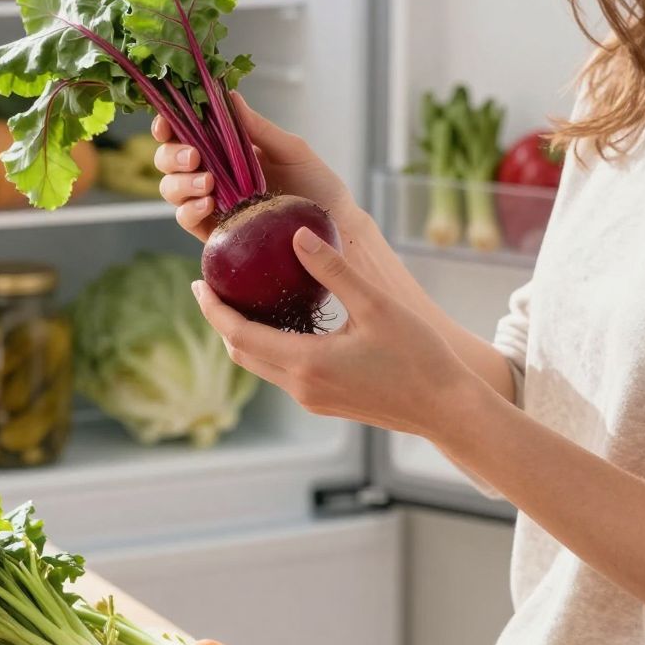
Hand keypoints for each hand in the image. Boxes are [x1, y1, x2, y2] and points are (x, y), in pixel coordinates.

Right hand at [153, 92, 358, 243]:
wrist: (335, 226)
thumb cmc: (317, 185)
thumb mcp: (291, 149)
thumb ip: (258, 127)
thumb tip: (229, 96)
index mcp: (227, 150)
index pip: (186, 133)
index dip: (169, 126)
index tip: (167, 123)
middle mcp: (214, 175)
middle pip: (169, 161)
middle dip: (172, 155)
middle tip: (195, 156)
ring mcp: (213, 204)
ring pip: (172, 190)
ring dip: (181, 183)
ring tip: (207, 183)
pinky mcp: (217, 232)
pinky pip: (188, 220)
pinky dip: (190, 210)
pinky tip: (208, 204)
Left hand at [190, 225, 471, 438]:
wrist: (445, 409)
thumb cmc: (418, 356)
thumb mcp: (376, 305)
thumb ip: (333, 270)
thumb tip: (296, 234)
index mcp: (307, 363)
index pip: (239, 335)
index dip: (214, 309)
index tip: (198, 282)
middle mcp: (302, 387)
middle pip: (242, 353)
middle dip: (221, 321)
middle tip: (212, 286)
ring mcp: (312, 399)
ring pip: (261, 365)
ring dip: (244, 334)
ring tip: (241, 298)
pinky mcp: (325, 402)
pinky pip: (283, 372)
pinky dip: (270, 345)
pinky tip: (282, 321)